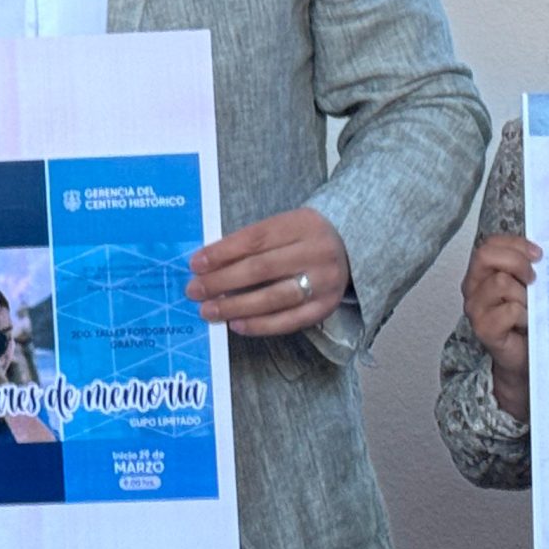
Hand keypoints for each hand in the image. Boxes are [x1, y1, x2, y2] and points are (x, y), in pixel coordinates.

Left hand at [187, 206, 350, 336]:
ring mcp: (324, 282)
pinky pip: (290, 320)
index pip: (254, 239)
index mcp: (301, 224)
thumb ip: (252, 241)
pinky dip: (261, 325)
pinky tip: (237, 325)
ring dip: (236, 306)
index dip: (222, 252)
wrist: (353, 247)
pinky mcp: (327, 307)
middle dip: (222, 281)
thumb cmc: (304, 236)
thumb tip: (208, 264)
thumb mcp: (284, 226)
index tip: (195, 264)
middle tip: (194, 290)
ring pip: (274, 297)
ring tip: (209, 311)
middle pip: (261, 269)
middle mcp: (315, 252)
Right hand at [461, 234, 537, 420]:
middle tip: (535, 279)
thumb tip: (547, 253)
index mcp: (482, 272)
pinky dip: (525, 316)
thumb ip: (528, 269)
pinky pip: (509, 310)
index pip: (490, 243)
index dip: (515, 244)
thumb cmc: (529, 322)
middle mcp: (473, 287)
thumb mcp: (528, 288)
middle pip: (486, 255)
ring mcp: (475, 308)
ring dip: (525, 296)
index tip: (539, 255)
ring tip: (531, 309)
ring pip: (501, 282)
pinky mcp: (483, 328)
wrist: (526, 360)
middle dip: (517, 262)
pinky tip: (528, 325)